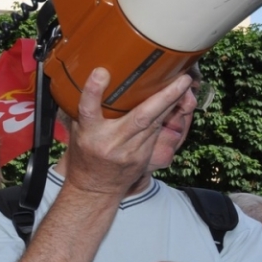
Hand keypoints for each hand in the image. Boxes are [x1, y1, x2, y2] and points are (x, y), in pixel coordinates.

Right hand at [64, 68, 191, 197]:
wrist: (95, 189)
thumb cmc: (85, 155)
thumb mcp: (78, 131)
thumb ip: (87, 109)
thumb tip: (97, 78)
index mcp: (88, 133)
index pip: (88, 110)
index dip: (93, 91)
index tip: (100, 72)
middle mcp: (111, 142)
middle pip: (140, 117)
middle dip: (164, 97)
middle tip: (182, 79)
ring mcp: (130, 151)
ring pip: (156, 124)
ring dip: (172, 103)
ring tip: (184, 84)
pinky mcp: (144, 156)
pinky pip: (158, 132)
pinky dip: (167, 115)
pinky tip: (176, 102)